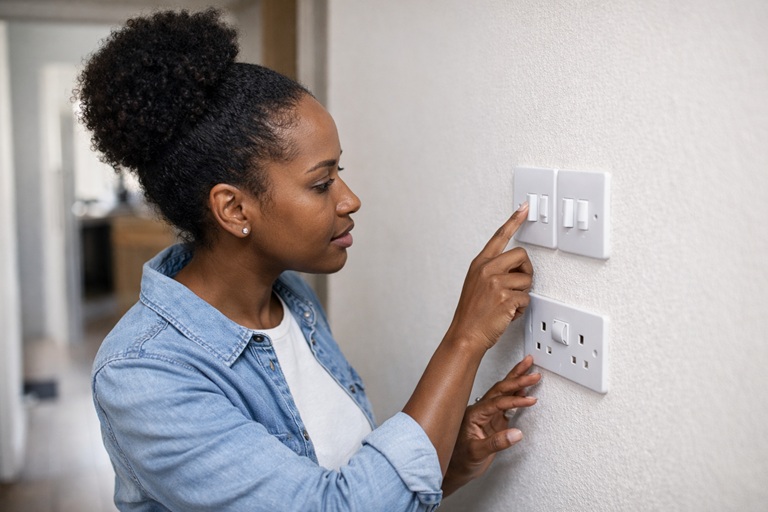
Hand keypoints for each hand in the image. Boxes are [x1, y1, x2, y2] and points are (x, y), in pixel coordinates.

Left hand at [442, 355, 540, 495]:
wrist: (455, 468)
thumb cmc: (460, 459)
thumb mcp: (477, 452)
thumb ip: (496, 443)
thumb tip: (516, 434)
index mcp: (474, 414)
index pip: (497, 402)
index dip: (514, 400)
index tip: (529, 399)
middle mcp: (481, 410)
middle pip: (500, 389)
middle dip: (517, 378)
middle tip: (531, 370)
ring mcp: (488, 415)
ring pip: (503, 393)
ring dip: (516, 381)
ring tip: (529, 370)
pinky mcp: (494, 421)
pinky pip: (507, 404)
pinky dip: (517, 395)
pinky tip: (525, 390)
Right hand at [447, 204, 533, 349]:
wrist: (466, 335)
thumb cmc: (471, 314)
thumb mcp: (475, 284)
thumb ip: (492, 271)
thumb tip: (515, 268)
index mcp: (480, 264)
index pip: (499, 237)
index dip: (513, 220)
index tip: (524, 208)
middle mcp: (487, 269)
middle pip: (521, 255)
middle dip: (526, 271)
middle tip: (518, 285)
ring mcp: (496, 283)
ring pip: (527, 280)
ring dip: (522, 294)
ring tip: (508, 304)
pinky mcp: (506, 297)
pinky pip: (526, 298)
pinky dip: (521, 309)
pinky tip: (508, 314)